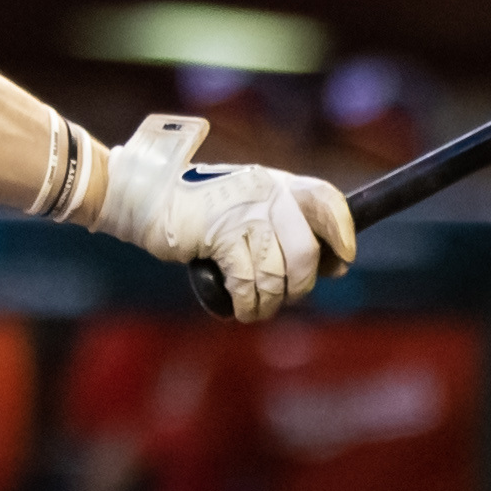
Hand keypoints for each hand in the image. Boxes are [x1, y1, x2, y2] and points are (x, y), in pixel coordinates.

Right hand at [94, 116, 357, 320]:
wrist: (148, 196)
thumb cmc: (198, 207)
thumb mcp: (247, 203)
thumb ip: (285, 226)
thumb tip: (332, 266)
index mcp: (277, 182)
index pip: (326, 201)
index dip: (341, 234)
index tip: (342, 262)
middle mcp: (267, 193)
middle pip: (306, 252)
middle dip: (300, 285)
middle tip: (285, 296)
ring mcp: (244, 213)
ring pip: (277, 274)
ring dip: (270, 302)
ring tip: (255, 307)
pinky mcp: (221, 236)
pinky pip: (247, 282)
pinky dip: (247, 303)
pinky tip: (240, 308)